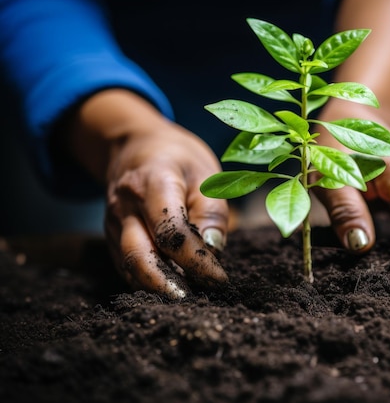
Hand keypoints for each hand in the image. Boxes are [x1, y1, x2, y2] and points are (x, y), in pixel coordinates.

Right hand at [104, 123, 229, 298]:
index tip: (220, 278)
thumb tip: (213, 251)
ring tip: (188, 300)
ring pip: (129, 266)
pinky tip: (172, 288)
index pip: (171, 232)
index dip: (197, 261)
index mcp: (151, 183)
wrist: (134, 146)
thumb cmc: (177, 158)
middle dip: (166, 286)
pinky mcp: (112, 237)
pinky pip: (127, 265)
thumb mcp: (205, 173)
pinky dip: (148, 281)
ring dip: (156, 288)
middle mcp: (125, 206)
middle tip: (196, 302)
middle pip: (139, 256)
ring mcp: (113, 223)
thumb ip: (212, 211)